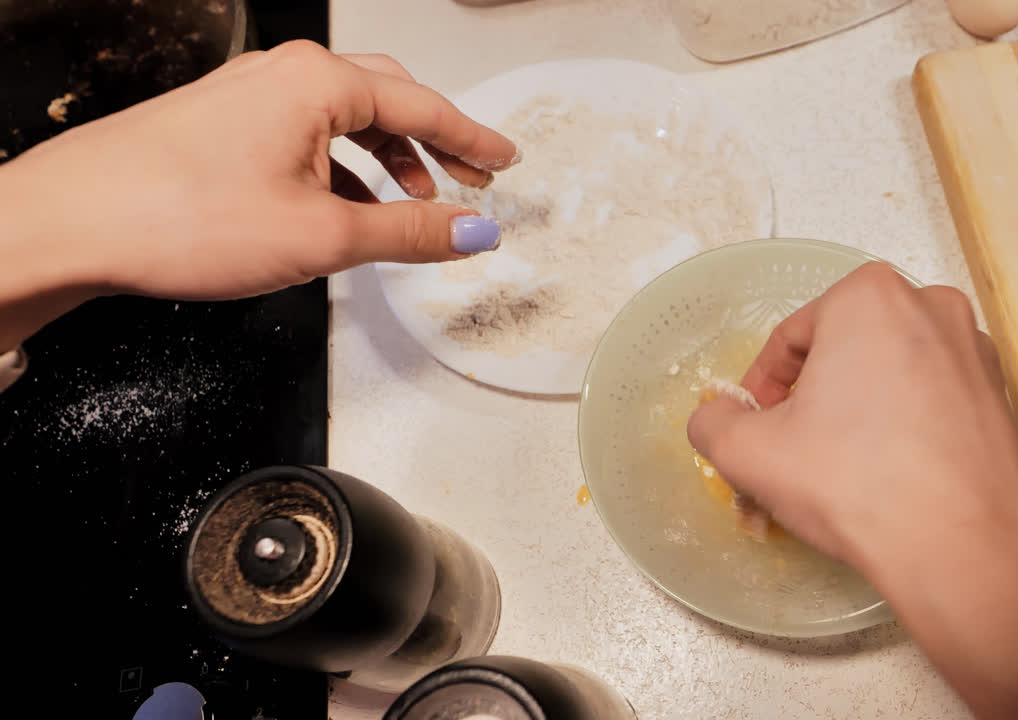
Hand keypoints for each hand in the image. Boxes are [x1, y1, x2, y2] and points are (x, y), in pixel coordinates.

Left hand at [0, 41, 516, 347]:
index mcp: (318, 83)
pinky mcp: (223, 127)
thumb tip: (471, 231)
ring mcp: (249, 99)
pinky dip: (342, 169)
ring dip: (388, 160)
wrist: (71, 224)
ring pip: (343, 121)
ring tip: (416, 204)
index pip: (424, 106)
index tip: (506, 160)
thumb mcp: (323, 234)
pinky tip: (348, 208)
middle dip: (436, 143)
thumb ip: (410, 232)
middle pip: (387, 101)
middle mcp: (284, 78)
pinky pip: (305, 137)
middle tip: (474, 177)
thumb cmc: (177, 214)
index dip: (474, 140)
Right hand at [688, 263, 1017, 719]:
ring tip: (835, 476)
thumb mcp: (749, 453)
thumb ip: (713, 423)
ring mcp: (975, 352)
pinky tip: (885, 481)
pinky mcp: (1002, 399)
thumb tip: (715, 417)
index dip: (761, 389)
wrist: (965, 549)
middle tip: (790, 455)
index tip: (754, 430)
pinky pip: (931, 404)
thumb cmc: (856, 483)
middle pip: (844, 353)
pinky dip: (901, 431)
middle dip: (810, 403)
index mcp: (869, 296)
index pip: (791, 338)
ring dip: (854, 418)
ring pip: (888, 378)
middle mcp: (931, 307)